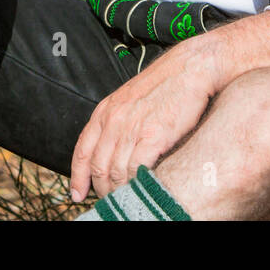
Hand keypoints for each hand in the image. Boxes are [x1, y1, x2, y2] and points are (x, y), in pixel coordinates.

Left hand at [69, 38, 218, 201]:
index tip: (78, 194)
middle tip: (109, 202)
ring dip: (120, 191)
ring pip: (116, 173)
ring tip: (128, 200)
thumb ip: (119, 123)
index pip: (82, 150)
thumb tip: (113, 152)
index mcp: (105, 110)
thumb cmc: (166, 85)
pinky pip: (136, 170)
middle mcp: (114, 119)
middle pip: (98, 166)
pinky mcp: (153, 135)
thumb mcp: (132, 99)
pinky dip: (137, 184)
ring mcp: (132, 127)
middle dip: (101, 190)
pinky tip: (143, 189)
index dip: (78, 177)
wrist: (191, 68)